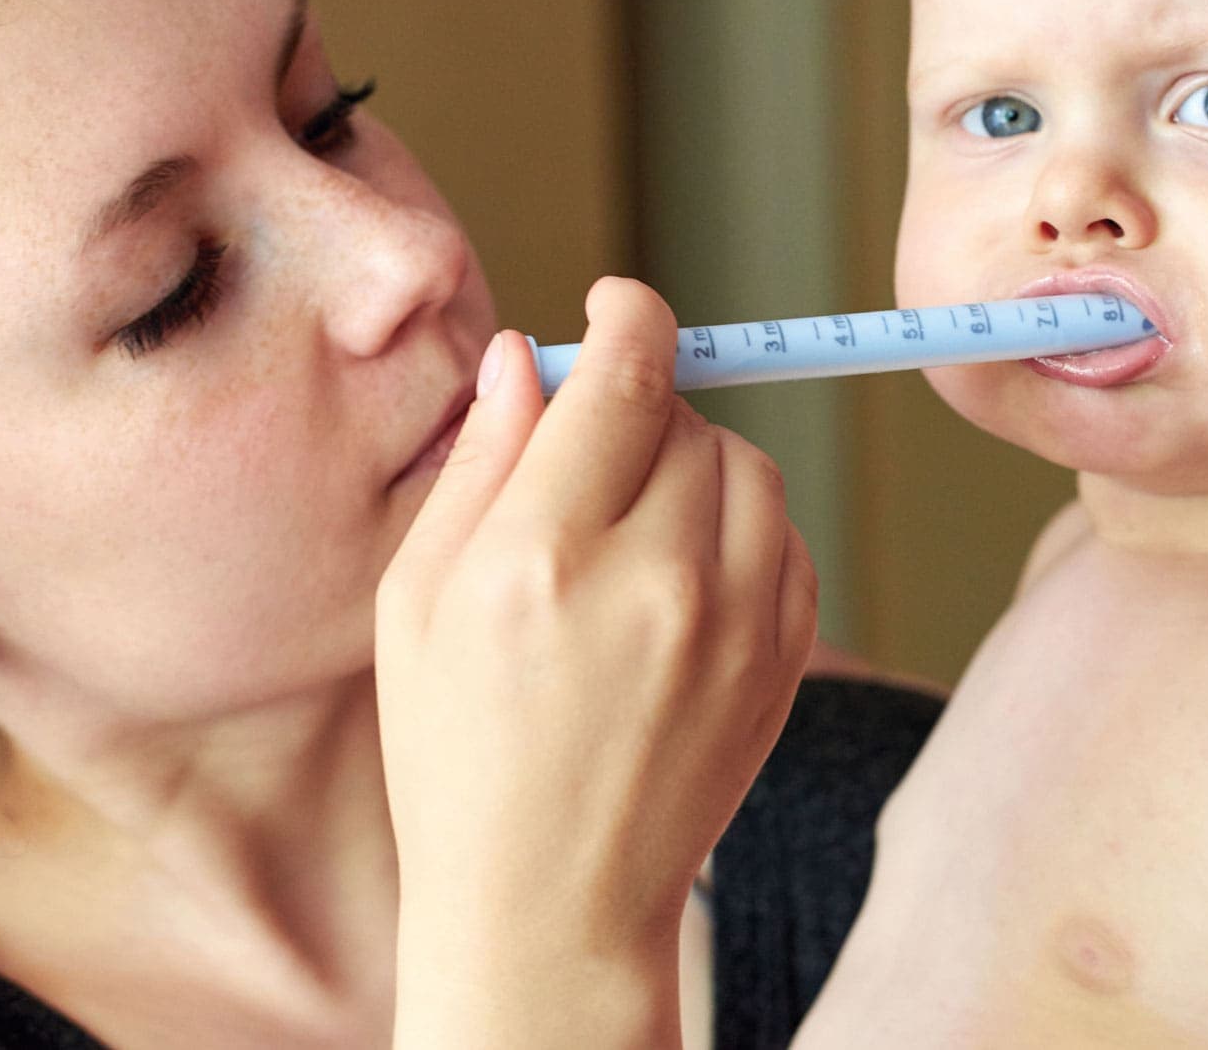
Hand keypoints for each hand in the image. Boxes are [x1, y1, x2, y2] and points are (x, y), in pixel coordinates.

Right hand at [376, 277, 816, 1047]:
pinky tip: (685, 578)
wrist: (550, 901)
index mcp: (545, 556)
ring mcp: (737, 625)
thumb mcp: (417, 603)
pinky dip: (745, 531)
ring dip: (702, 467)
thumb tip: (529, 355)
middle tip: (600, 452)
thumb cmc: (458, 753)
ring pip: (753, 472)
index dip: (632, 317)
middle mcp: (656, 580)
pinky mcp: (785, 662)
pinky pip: (790, 540)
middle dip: (646, 411)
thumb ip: (480, 465)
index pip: (628, 380)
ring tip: (640, 524)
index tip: (622, 306)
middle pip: (691, 419)